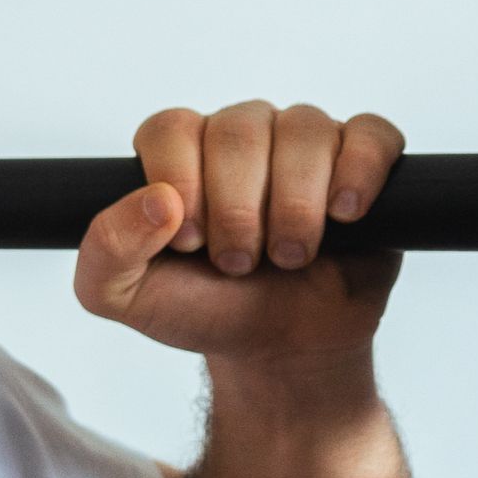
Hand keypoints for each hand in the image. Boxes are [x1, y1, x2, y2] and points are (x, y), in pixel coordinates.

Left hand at [75, 102, 405, 363]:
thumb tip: (156, 201)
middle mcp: (240, 138)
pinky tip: (344, 216)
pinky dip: (358, 172)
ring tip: (290, 256)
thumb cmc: (202, 309)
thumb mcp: (123, 295)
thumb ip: (108, 248)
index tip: (189, 241)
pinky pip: (370, 134)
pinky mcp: (362, 163)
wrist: (278, 348)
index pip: (171, 128)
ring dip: (295, 204)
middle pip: (238, 130)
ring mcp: (303, 146)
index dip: (180, 181)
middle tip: (239, 262)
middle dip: (238, 208)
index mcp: (179, 155)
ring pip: (304, 129)